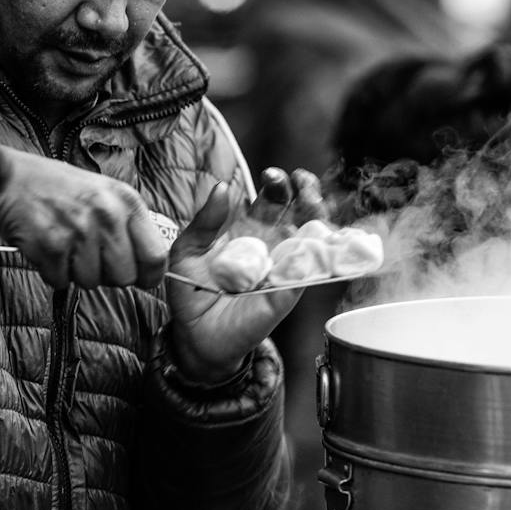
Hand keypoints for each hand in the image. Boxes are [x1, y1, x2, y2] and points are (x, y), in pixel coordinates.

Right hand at [0, 147, 170, 289]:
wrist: (9, 178)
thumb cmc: (59, 189)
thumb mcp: (105, 194)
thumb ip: (128, 226)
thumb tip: (150, 266)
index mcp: (127, 201)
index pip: (156, 256)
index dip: (149, 276)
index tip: (141, 280)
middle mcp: (107, 215)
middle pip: (124, 276)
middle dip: (106, 274)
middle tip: (88, 255)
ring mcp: (80, 230)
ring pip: (91, 282)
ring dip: (75, 272)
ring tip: (64, 244)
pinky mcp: (52, 245)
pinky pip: (61, 281)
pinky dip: (52, 271)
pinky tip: (46, 247)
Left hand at [165, 168, 324, 382]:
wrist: (195, 334)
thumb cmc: (191, 289)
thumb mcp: (187, 250)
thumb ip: (205, 221)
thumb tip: (223, 187)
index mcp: (250, 228)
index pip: (274, 198)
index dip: (279, 183)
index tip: (273, 174)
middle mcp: (273, 244)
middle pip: (302, 210)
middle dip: (307, 191)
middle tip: (299, 181)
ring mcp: (285, 268)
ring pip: (314, 236)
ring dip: (320, 215)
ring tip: (314, 202)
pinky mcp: (289, 293)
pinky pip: (311, 272)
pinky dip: (322, 255)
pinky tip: (323, 239)